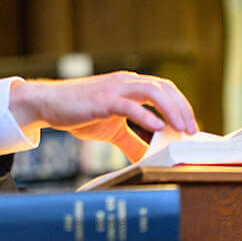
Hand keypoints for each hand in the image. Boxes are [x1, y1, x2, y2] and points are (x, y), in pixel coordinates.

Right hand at [9, 71, 197, 162]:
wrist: (49, 104)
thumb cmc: (79, 112)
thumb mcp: (111, 129)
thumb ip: (130, 141)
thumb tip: (145, 158)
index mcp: (130, 85)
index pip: (165, 89)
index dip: (181, 105)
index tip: (190, 126)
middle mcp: (126, 82)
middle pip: (164, 88)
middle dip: (182, 108)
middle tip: (192, 130)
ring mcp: (115, 89)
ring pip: (152, 92)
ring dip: (171, 110)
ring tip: (181, 128)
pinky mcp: (103, 100)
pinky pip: (129, 105)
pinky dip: (146, 115)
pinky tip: (158, 128)